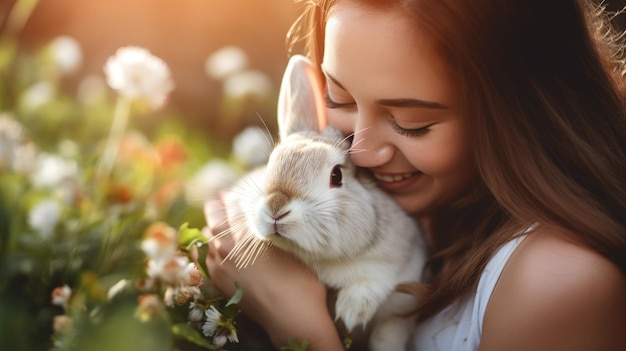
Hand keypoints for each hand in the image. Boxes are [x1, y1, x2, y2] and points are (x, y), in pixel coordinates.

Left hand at [203, 196, 343, 349]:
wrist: (291, 315)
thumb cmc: (297, 277)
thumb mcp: (287, 242)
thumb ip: (269, 224)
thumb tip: (261, 212)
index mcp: (244, 232)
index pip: (232, 204)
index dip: (233, 196)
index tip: (235, 193)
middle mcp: (226, 246)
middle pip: (214, 217)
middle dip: (218, 208)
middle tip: (224, 202)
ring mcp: (219, 265)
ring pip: (208, 237)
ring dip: (215, 228)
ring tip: (224, 225)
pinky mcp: (218, 282)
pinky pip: (208, 257)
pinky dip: (212, 248)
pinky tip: (220, 248)